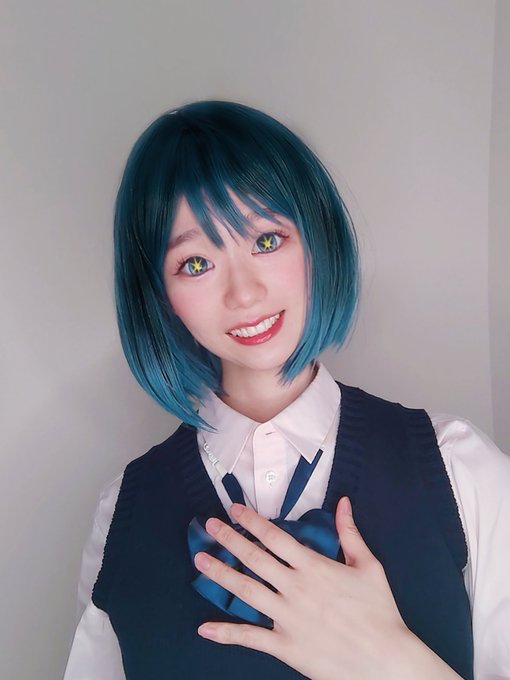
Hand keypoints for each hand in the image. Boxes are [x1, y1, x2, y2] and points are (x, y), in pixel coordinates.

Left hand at [193, 497, 447, 679]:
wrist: (385, 660)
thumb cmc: (379, 611)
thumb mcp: (369, 566)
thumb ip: (350, 532)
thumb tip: (343, 502)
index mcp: (313, 566)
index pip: (274, 537)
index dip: (251, 521)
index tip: (234, 509)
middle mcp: (294, 588)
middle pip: (254, 558)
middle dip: (229, 539)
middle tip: (208, 526)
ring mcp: (286, 618)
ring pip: (246, 592)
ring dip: (220, 575)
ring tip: (199, 561)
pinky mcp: (284, 646)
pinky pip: (250, 638)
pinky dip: (226, 634)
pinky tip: (204, 628)